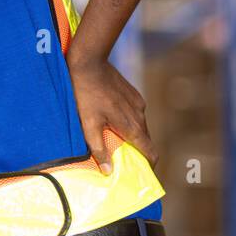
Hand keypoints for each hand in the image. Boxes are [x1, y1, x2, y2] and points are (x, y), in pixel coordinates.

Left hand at [66, 55, 157, 173]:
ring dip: (130, 135)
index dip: (149, 165)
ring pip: (139, 126)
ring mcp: (138, 103)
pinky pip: (134, 113)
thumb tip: (109, 171)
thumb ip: (99, 149)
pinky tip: (111, 119)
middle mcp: (140, 116)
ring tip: (114, 139)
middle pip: (144, 140)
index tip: (142, 172)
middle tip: (122, 159)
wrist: (90, 63)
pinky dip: (127, 120)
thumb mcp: (88, 125)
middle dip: (136, 151)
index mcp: (132, 127)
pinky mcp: (133, 94)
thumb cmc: (85, 95)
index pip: (150, 152)